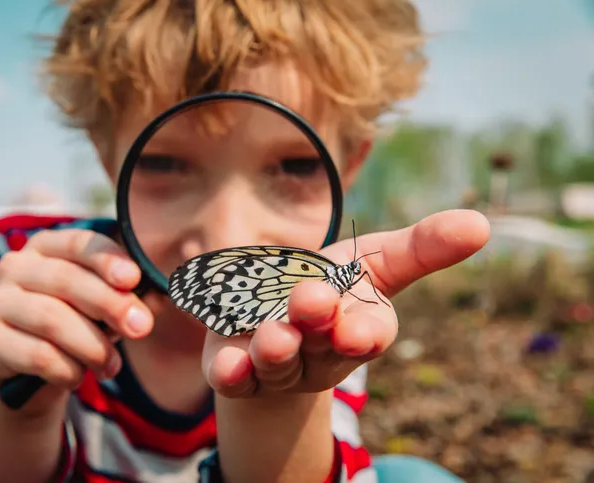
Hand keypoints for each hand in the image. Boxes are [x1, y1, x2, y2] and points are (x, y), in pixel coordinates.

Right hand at [0, 228, 153, 414]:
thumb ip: (125, 299)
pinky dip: (67, 369)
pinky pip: (37, 354)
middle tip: (141, 328)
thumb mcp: (104, 308)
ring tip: (111, 365)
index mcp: (47, 246)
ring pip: (53, 319)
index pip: (79, 243)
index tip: (133, 279)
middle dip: (110, 305)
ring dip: (92, 346)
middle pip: (67, 280)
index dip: (107, 259)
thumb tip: (152, 306)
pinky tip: (77, 376)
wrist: (34, 374)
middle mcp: (16, 266)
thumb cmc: (77, 326)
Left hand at [202, 209, 490, 396]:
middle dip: (317, 324)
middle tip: (312, 302)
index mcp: (356, 325)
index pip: (370, 333)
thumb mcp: (375, 261)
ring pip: (278, 362)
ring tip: (273, 335)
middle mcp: (319, 351)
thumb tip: (482, 224)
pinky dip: (230, 371)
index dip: (365, 332)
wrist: (275, 315)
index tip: (359, 330)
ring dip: (276, 349)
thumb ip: (421, 247)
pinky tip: (226, 364)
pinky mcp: (236, 367)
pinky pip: (233, 375)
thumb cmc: (333, 285)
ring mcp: (277, 364)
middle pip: (321, 343)